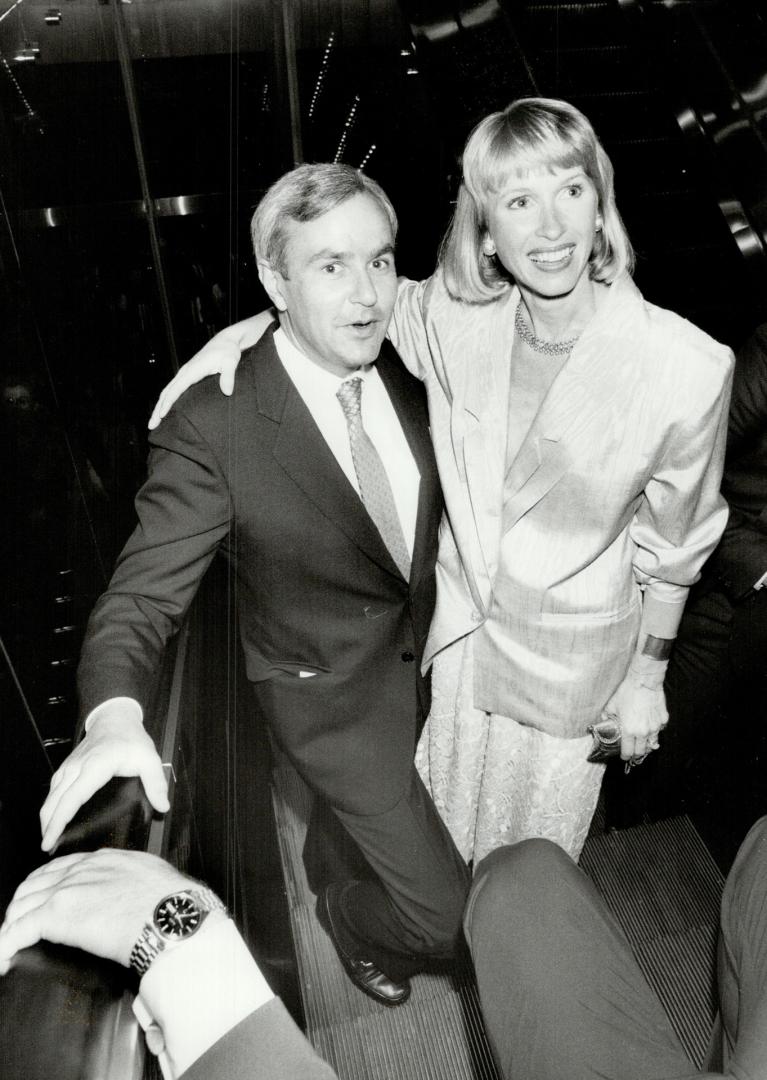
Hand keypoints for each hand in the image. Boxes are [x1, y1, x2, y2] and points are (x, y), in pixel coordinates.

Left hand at [0, 849, 193, 973]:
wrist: (168, 916)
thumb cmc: (169, 903)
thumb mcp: (149, 876)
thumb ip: (132, 880)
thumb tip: (134, 895)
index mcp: (102, 860)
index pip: (60, 868)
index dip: (44, 885)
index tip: (41, 899)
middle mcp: (79, 870)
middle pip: (33, 884)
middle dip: (21, 905)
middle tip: (18, 925)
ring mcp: (66, 891)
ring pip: (21, 905)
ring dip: (11, 925)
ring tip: (9, 944)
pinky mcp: (56, 916)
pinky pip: (17, 931)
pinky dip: (5, 945)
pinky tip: (3, 958)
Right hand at [40, 709, 168, 851]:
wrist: (115, 717)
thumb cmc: (131, 738)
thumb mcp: (149, 758)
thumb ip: (156, 783)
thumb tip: (163, 808)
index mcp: (96, 766)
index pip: (72, 798)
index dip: (59, 820)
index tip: (51, 839)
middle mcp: (77, 767)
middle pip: (55, 800)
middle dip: (48, 826)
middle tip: (47, 848)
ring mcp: (69, 766)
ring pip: (51, 795)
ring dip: (46, 818)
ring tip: (47, 839)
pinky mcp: (67, 767)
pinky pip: (53, 789)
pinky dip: (49, 806)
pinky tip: (51, 818)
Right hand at [147, 312, 275, 428]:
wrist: (226, 341)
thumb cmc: (228, 351)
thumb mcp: (231, 361)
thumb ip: (229, 376)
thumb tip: (227, 392)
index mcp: (192, 370)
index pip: (176, 389)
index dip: (168, 403)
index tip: (161, 415)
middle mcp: (185, 372)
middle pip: (166, 393)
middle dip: (157, 409)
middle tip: (151, 426)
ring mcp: (185, 374)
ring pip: (167, 392)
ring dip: (159, 407)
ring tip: (154, 423)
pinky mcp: (188, 376)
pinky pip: (173, 390)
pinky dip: (166, 401)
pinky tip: (165, 411)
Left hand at [603, 672, 666, 762]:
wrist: (644, 682)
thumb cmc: (628, 692)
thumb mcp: (612, 705)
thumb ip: (607, 716)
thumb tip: (604, 721)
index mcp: (629, 731)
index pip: (628, 751)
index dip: (625, 756)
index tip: (624, 756)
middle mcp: (643, 732)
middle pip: (641, 751)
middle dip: (636, 754)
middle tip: (633, 753)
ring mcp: (655, 727)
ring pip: (653, 743)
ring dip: (647, 745)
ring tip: (642, 743)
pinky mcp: (663, 720)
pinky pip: (660, 730)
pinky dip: (655, 731)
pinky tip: (650, 726)